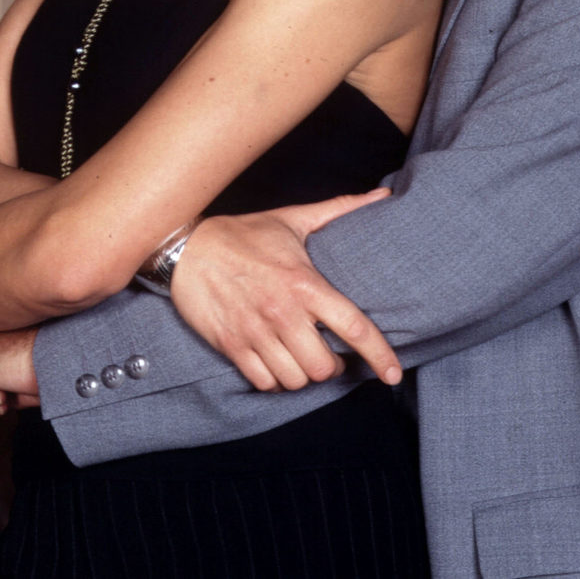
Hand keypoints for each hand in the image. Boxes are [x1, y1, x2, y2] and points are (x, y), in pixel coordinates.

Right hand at [171, 189, 400, 392]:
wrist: (186, 247)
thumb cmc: (245, 233)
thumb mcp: (294, 218)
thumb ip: (341, 210)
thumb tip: (384, 196)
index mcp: (303, 283)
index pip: (352, 327)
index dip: (379, 354)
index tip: (393, 373)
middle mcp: (282, 312)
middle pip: (324, 366)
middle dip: (333, 366)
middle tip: (330, 353)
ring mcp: (255, 333)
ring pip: (295, 380)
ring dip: (304, 374)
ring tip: (304, 357)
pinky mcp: (232, 346)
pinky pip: (265, 383)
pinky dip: (276, 379)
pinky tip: (278, 361)